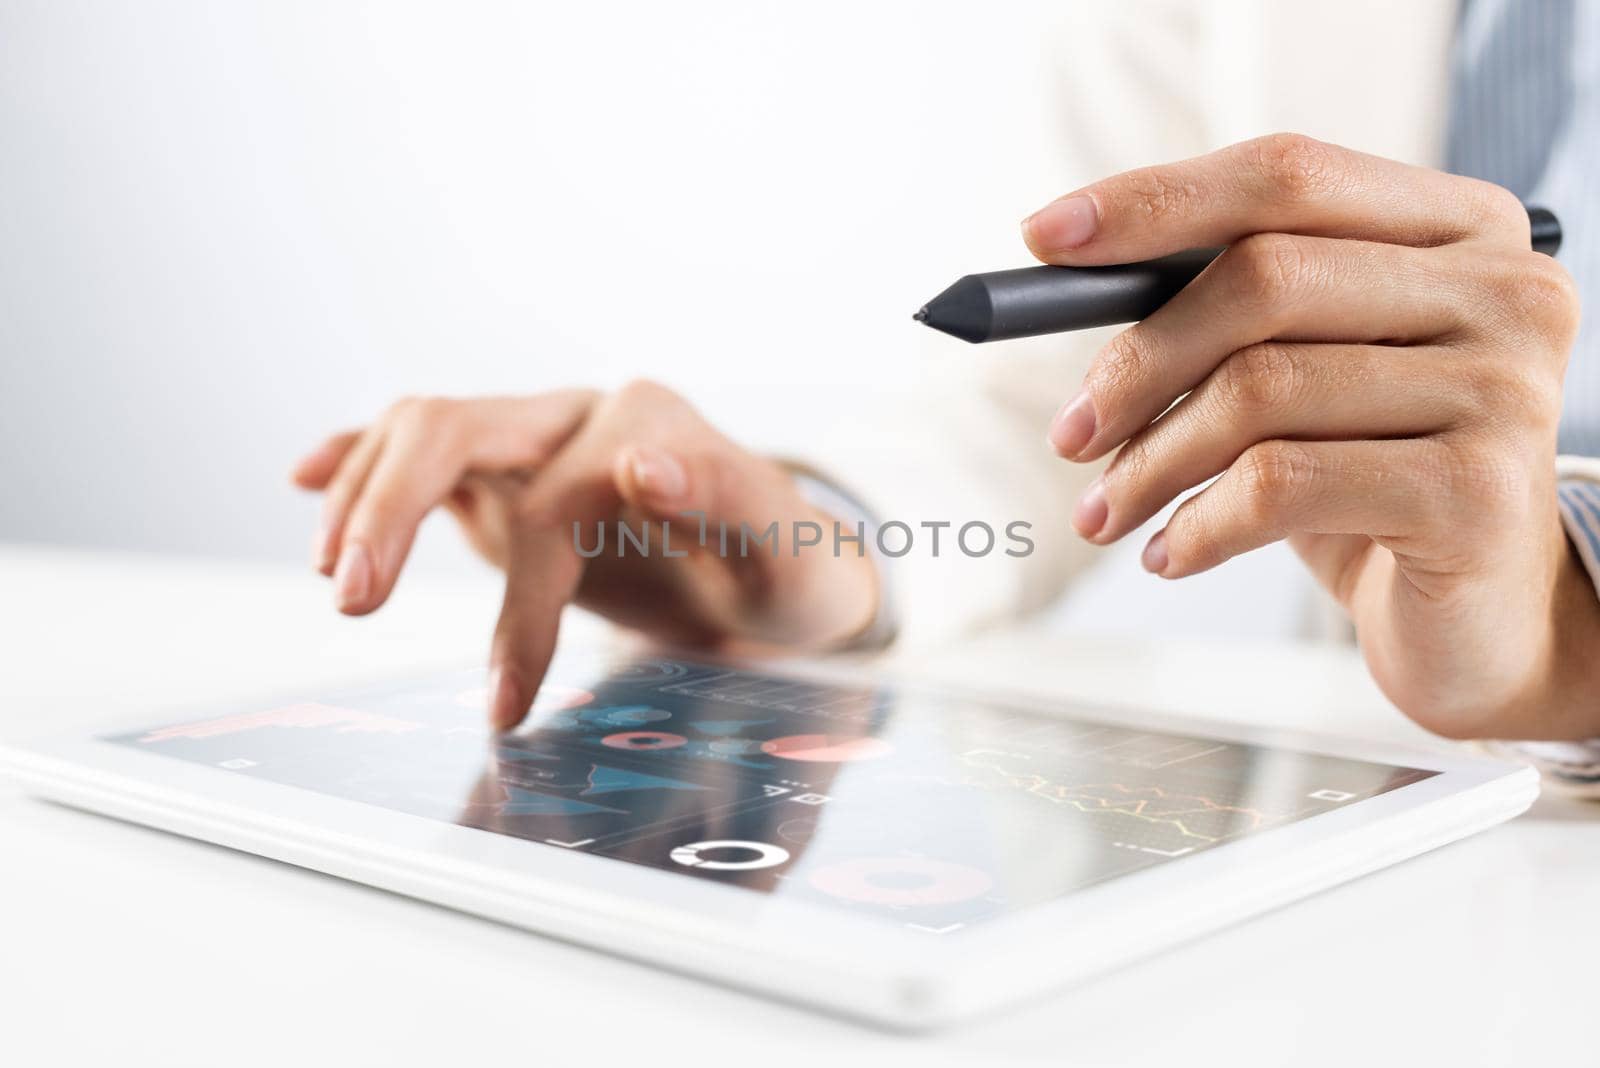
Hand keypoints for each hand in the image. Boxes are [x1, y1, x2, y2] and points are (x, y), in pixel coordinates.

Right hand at [290, 382, 878, 728]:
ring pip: (424, 432)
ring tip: (337, 584)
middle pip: (456, 429)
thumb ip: (726, 497)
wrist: (784, 572)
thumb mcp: (788, 552)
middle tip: (352, 604)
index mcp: (648, 423)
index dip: (523, 604)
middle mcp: (582, 416)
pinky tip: (307, 478)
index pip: (553, 504)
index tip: (506, 701)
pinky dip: (362, 459)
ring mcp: (539, 437)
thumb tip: (640, 465)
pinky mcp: (511, 470)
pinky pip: (421, 447)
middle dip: (393, 509)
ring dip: (367, 498)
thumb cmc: (786, 572)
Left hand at [1025, 133, 1597, 739]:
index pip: (1285, 175)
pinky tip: (1171, 552)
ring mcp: (1502, 387)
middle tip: (1073, 433)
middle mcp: (1502, 289)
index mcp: (1458, 227)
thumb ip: (1230, 305)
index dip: (1154, 201)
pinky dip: (1198, 525)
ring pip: (1260, 390)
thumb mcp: (1310, 371)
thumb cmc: (1377, 477)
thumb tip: (1074, 271)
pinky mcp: (1477, 491)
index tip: (1045, 237)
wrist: (1482, 615)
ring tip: (1107, 511)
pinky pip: (1282, 485)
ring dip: (1150, 463)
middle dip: (1139, 362)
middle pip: (1263, 279)